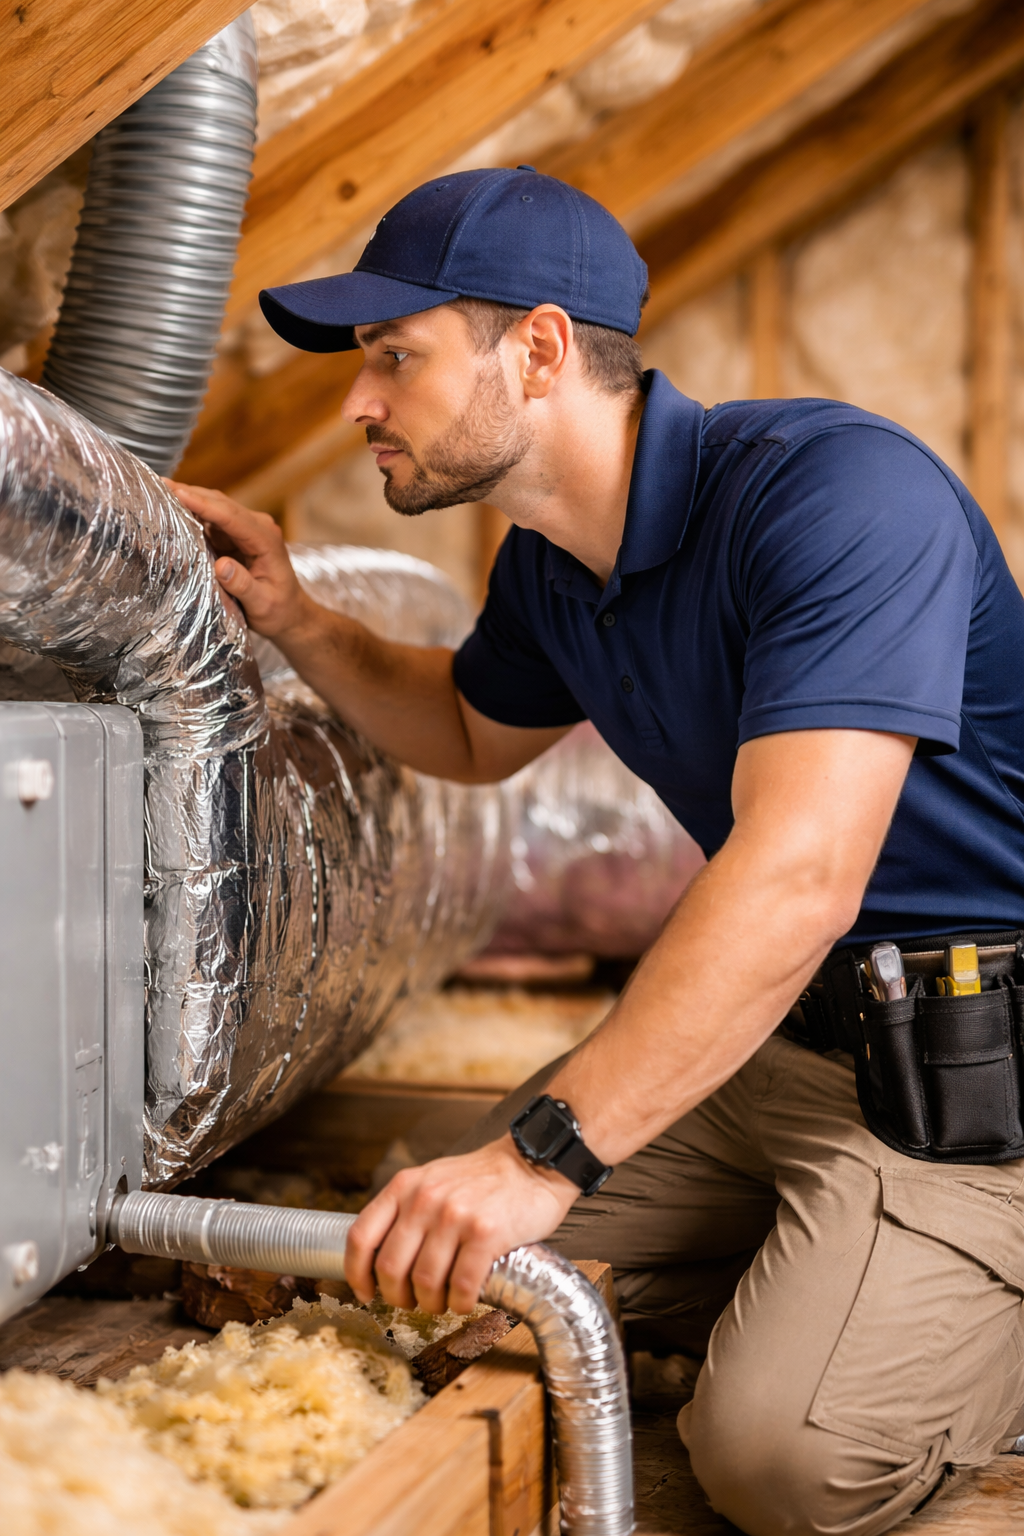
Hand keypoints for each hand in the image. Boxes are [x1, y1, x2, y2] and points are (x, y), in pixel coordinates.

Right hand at [164, 480, 313, 640]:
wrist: (290, 613)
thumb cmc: (279, 610)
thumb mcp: (263, 604)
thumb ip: (244, 586)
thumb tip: (222, 566)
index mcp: (266, 539)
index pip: (231, 516)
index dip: (203, 504)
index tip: (177, 493)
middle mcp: (257, 527)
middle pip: (219, 503)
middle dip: (189, 493)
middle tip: (156, 485)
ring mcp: (245, 530)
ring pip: (213, 507)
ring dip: (187, 499)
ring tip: (156, 491)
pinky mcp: (233, 536)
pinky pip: (209, 520)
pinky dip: (190, 513)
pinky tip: (169, 509)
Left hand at [345, 1134, 577, 1314]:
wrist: (532, 1163)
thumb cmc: (483, 1179)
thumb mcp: (432, 1180)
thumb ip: (405, 1209)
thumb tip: (378, 1258)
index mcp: (405, 1186)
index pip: (361, 1237)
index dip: (356, 1274)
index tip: (366, 1292)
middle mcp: (425, 1199)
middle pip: (390, 1268)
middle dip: (398, 1297)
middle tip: (414, 1302)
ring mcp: (455, 1216)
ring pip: (425, 1282)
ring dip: (432, 1304)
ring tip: (444, 1301)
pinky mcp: (486, 1233)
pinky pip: (461, 1286)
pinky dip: (461, 1303)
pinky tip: (467, 1299)